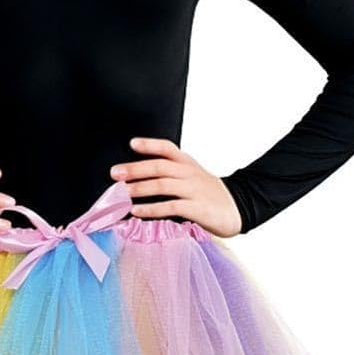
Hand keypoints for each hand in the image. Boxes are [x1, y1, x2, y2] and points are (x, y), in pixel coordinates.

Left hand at [110, 137, 241, 237]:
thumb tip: (139, 178)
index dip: (150, 144)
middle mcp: (190, 174)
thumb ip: (171, 175)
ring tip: (122, 192)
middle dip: (135, 169)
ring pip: (162, 185)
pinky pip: (170, 206)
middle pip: (159, 167)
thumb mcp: (193, 178)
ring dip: (139, 188)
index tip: (131, 144)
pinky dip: (151, 208)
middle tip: (115, 173)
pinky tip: (137, 210)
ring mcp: (194, 190)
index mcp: (188, 164)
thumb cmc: (209, 195)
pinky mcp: (197, 208)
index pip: (168, 148)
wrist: (238, 208)